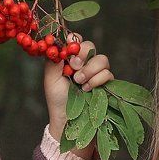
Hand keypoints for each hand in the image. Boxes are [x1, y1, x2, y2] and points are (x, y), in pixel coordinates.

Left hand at [43, 33, 113, 158]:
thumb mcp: (51, 77)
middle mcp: (84, 62)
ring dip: (90, 69)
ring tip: (79, 82)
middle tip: (74, 66)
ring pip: (102, 59)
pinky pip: (108, 73)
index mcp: (70, 58)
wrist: (67, 119)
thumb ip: (54, 59)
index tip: (70, 46)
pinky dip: (97, 80)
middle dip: (82, 54)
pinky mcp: (106, 83)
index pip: (76, 40)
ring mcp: (96, 72)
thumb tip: (58, 42)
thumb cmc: (57, 98)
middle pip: (90, 46)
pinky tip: (87, 89)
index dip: (75, 40)